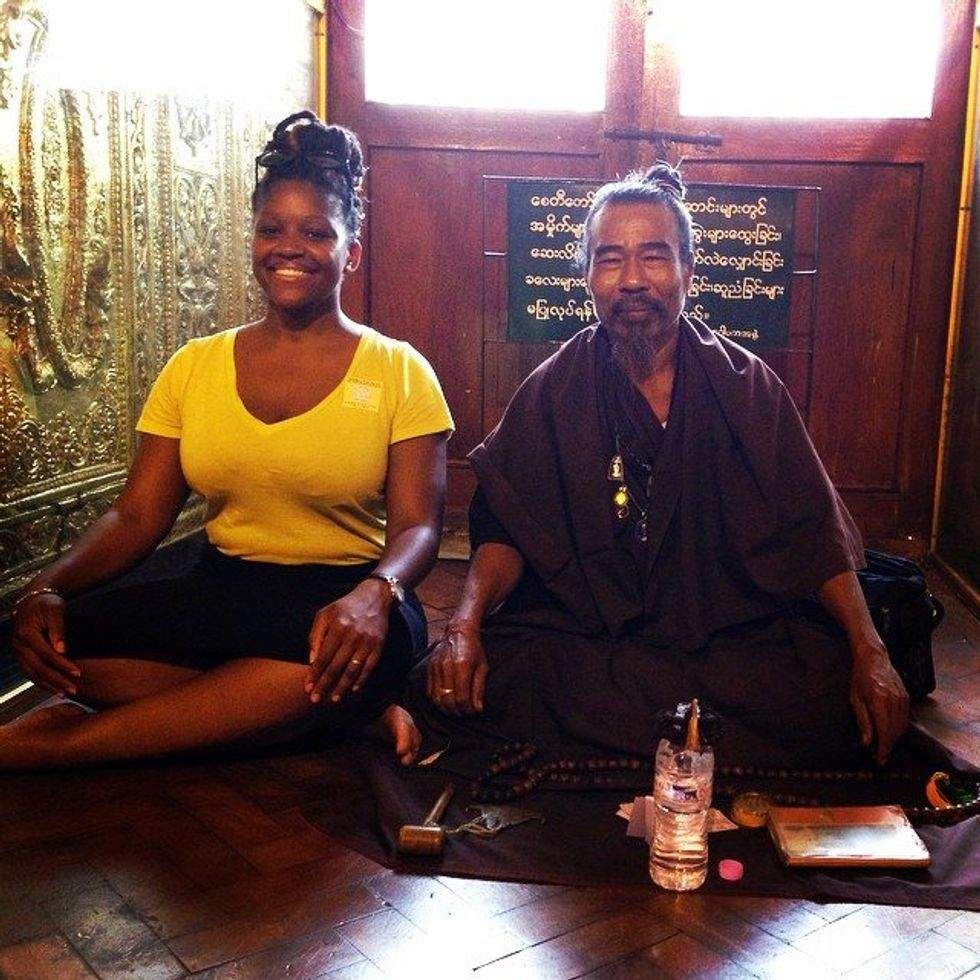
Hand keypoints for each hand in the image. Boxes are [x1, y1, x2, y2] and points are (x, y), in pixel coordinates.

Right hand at [11, 592, 79, 695]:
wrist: (31, 601)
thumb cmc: (46, 604)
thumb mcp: (55, 611)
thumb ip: (58, 630)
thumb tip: (62, 650)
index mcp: (25, 634)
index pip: (46, 654)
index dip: (62, 664)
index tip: (77, 673)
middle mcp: (18, 645)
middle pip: (37, 668)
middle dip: (56, 680)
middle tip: (74, 690)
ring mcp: (17, 652)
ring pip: (31, 673)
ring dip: (48, 685)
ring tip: (65, 693)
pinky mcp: (20, 655)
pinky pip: (29, 672)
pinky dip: (40, 681)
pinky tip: (53, 688)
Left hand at [306, 580, 390, 703]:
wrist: (374, 597)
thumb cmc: (345, 607)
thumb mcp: (325, 614)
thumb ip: (316, 636)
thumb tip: (312, 661)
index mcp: (337, 627)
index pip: (323, 657)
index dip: (314, 674)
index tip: (307, 688)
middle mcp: (352, 636)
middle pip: (336, 667)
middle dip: (324, 685)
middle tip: (315, 700)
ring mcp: (367, 642)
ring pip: (352, 670)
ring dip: (342, 687)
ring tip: (333, 699)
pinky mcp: (378, 646)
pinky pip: (369, 667)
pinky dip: (361, 680)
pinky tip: (353, 689)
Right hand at [426, 622, 487, 714]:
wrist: (458, 631)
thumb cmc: (474, 649)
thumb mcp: (483, 667)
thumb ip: (479, 688)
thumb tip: (477, 709)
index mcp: (462, 666)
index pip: (461, 698)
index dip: (467, 709)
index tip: (473, 712)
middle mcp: (446, 667)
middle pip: (448, 700)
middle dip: (457, 711)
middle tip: (464, 713)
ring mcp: (435, 668)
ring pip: (437, 698)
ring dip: (446, 709)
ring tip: (455, 710)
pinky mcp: (429, 668)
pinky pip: (429, 692)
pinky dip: (437, 701)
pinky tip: (445, 702)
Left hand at [849, 635, 908, 764]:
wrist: (874, 658)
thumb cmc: (859, 678)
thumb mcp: (855, 699)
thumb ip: (862, 721)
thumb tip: (867, 743)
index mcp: (879, 700)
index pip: (884, 731)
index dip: (883, 748)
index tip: (879, 760)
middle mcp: (894, 700)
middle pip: (895, 731)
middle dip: (888, 746)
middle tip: (879, 756)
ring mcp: (903, 698)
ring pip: (902, 726)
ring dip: (894, 739)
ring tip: (883, 746)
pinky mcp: (907, 697)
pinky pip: (905, 718)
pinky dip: (899, 728)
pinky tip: (890, 732)